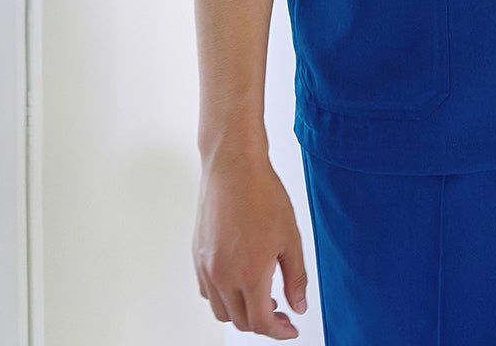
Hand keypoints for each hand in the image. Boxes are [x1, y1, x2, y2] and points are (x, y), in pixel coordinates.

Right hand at [193, 152, 309, 336]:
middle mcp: (223, 275)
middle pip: (241, 321)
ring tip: (261, 295)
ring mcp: (206, 267)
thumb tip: (298, 305)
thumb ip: (296, 277)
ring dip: (242, 311)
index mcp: (249, 273)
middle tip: (280, 311)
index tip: (289, 328)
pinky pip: (208, 291)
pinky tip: (240, 280)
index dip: (279, 331)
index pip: (261, 322)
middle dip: (263, 322)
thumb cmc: (261, 193)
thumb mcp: (290, 237)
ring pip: (221, 310)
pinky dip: (224, 296)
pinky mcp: (197, 256)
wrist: (233, 167)